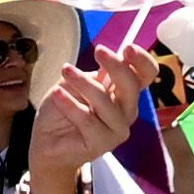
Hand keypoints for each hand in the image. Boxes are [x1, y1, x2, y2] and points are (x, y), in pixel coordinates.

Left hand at [24, 37, 149, 192]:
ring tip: (65, 71)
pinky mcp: (101, 145)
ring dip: (83, 82)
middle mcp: (126, 112)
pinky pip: (87, 120)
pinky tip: (58, 94)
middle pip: (132, 86)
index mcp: (125, 94)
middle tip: (98, 51)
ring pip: (105, 102)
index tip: (128, 48)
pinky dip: (70, 104)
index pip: (146, 75)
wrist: (46, 142)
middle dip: (116, 65)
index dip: (142, 60)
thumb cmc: (63, 109)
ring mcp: (116, 130)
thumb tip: (108, 56)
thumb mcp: (77, 82)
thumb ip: (96, 74)